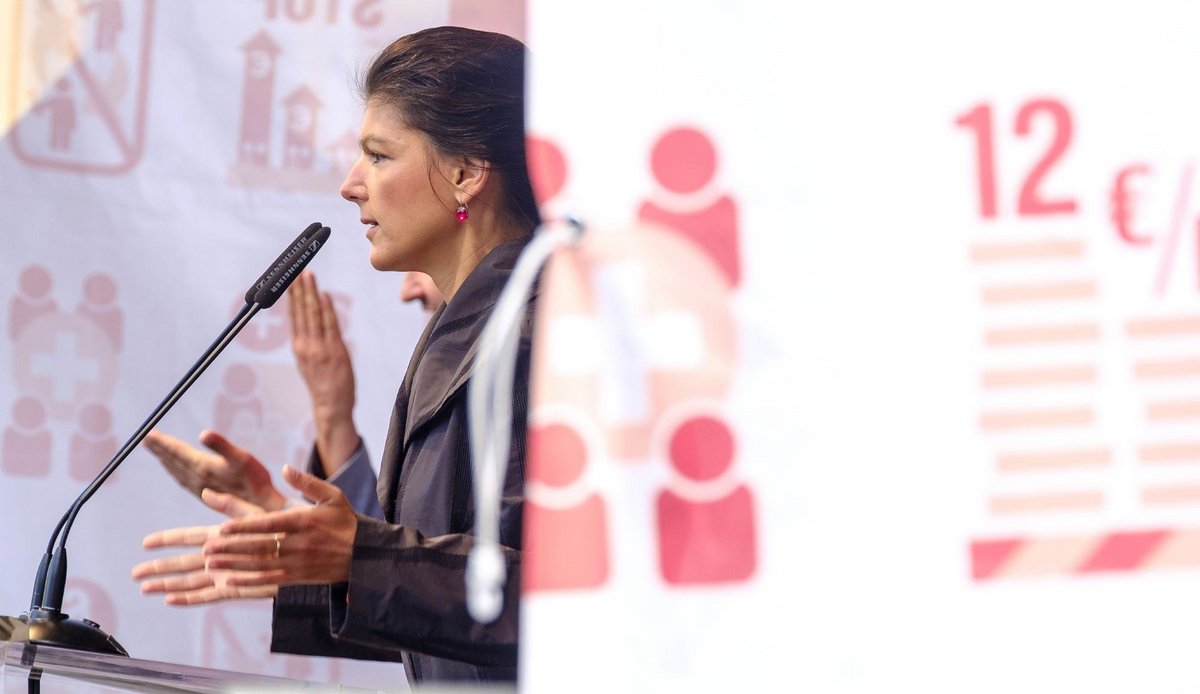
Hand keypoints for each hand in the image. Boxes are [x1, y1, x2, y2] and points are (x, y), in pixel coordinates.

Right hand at [133, 489, 278, 604]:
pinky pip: (209, 595)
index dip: (167, 539)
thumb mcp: (257, 513)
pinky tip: (171, 601)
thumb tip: (206, 491)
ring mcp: (227, 572)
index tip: (145, 542)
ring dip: (168, 585)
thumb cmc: (286, 528)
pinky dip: (190, 598)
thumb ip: (231, 506)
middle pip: (183, 562)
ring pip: (191, 580)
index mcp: (223, 535)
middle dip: (159, 567)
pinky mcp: (237, 587)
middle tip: (134, 573)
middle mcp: (221, 555)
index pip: (188, 536)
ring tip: (145, 589)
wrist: (307, 549)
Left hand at [144, 429, 285, 511]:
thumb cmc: (256, 481)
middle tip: (145, 438)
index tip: (147, 433)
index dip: (163, 442)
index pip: (177, 452)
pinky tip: (176, 470)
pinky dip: (175, 471)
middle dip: (160, 449)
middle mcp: (198, 479)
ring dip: (166, 460)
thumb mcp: (242, 459)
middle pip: (173, 461)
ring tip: (156, 449)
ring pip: (177, 471)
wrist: (262, 509)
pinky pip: (183, 480)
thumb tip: (203, 433)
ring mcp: (201, 488)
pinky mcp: (207, 494)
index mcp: (202, 467)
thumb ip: (221, 446)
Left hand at [203, 465, 356, 587]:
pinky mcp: (299, 578)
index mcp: (305, 521)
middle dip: (231, 549)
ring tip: (210, 563)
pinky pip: (269, 581)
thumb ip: (308, 483)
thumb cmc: (345, 521)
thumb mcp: (333, 496)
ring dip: (234, 565)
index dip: (245, 527)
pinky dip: (248, 582)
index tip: (223, 527)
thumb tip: (285, 467)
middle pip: (260, 547)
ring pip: (261, 565)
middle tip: (206, 548)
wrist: (365, 555)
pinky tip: (229, 581)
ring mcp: (298, 563)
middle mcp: (299, 544)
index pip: (269, 524)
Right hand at [288, 272, 359, 474]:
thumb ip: (309, 340)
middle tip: (297, 270)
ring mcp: (319, 348)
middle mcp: (305, 345)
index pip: (293, 315)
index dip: (291, 296)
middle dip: (298, 289)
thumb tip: (311, 320)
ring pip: (313, 315)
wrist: (331, 405)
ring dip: (310, 293)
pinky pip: (330, 325)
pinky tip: (323, 295)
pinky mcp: (334, 351)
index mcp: (298, 346)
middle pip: (300, 311)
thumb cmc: (323, 382)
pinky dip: (326, 309)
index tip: (289, 279)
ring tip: (308, 274)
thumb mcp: (309, 360)